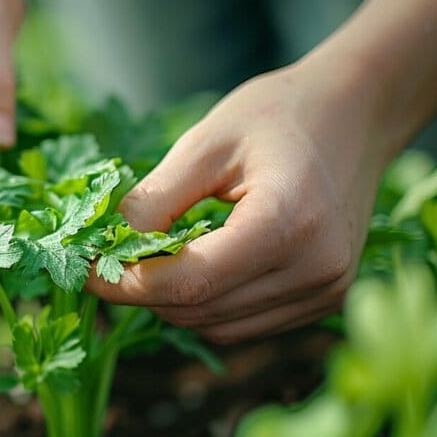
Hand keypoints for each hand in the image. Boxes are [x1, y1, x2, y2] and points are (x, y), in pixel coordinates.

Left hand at [87, 59, 396, 343]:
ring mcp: (325, 291)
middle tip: (101, 260)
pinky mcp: (324, 300)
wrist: (355, 112)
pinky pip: (242, 323)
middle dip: (140, 291)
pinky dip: (203, 305)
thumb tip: (106, 244)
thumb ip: (156, 198)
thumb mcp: (206, 142)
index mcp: (288, 225)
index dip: (125, 283)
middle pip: (199, 310)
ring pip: (216, 325)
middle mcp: (314, 270)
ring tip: (143, 259)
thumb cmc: (279, 114)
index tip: (81, 266)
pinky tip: (188, 265)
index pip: (189, 283)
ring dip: (169, 302)